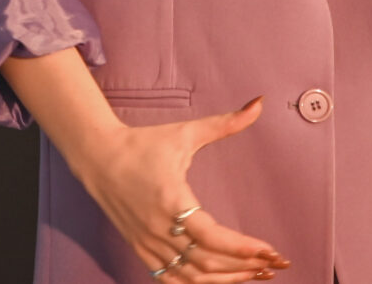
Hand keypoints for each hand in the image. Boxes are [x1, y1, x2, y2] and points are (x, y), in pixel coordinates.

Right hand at [67, 98, 289, 281]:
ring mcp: (148, 243)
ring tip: (254, 274)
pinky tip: (219, 280)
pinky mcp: (141, 250)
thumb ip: (225, 123)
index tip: (270, 251)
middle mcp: (159, 228)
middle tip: (273, 265)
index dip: (244, 248)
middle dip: (244, 267)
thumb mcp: (185, 132)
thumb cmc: (143, 144)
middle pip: (207, 262)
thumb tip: (258, 105)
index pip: (213, 236)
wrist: (98, 156)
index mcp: (171, 200)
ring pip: (191, 276)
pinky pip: (171, 279)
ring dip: (225, 280)